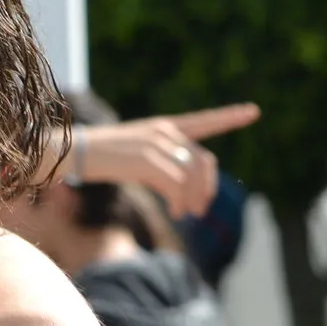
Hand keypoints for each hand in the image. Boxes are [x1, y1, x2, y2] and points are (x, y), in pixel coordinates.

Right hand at [73, 103, 260, 218]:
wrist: (73, 152)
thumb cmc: (100, 158)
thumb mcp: (135, 156)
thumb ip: (162, 164)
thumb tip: (181, 190)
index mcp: (164, 126)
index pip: (203, 121)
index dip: (229, 117)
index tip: (253, 112)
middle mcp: (164, 132)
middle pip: (203, 160)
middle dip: (208, 188)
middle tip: (201, 210)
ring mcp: (156, 145)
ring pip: (191, 176)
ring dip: (194, 199)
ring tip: (186, 213)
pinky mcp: (145, 160)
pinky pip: (175, 184)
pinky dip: (180, 201)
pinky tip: (176, 211)